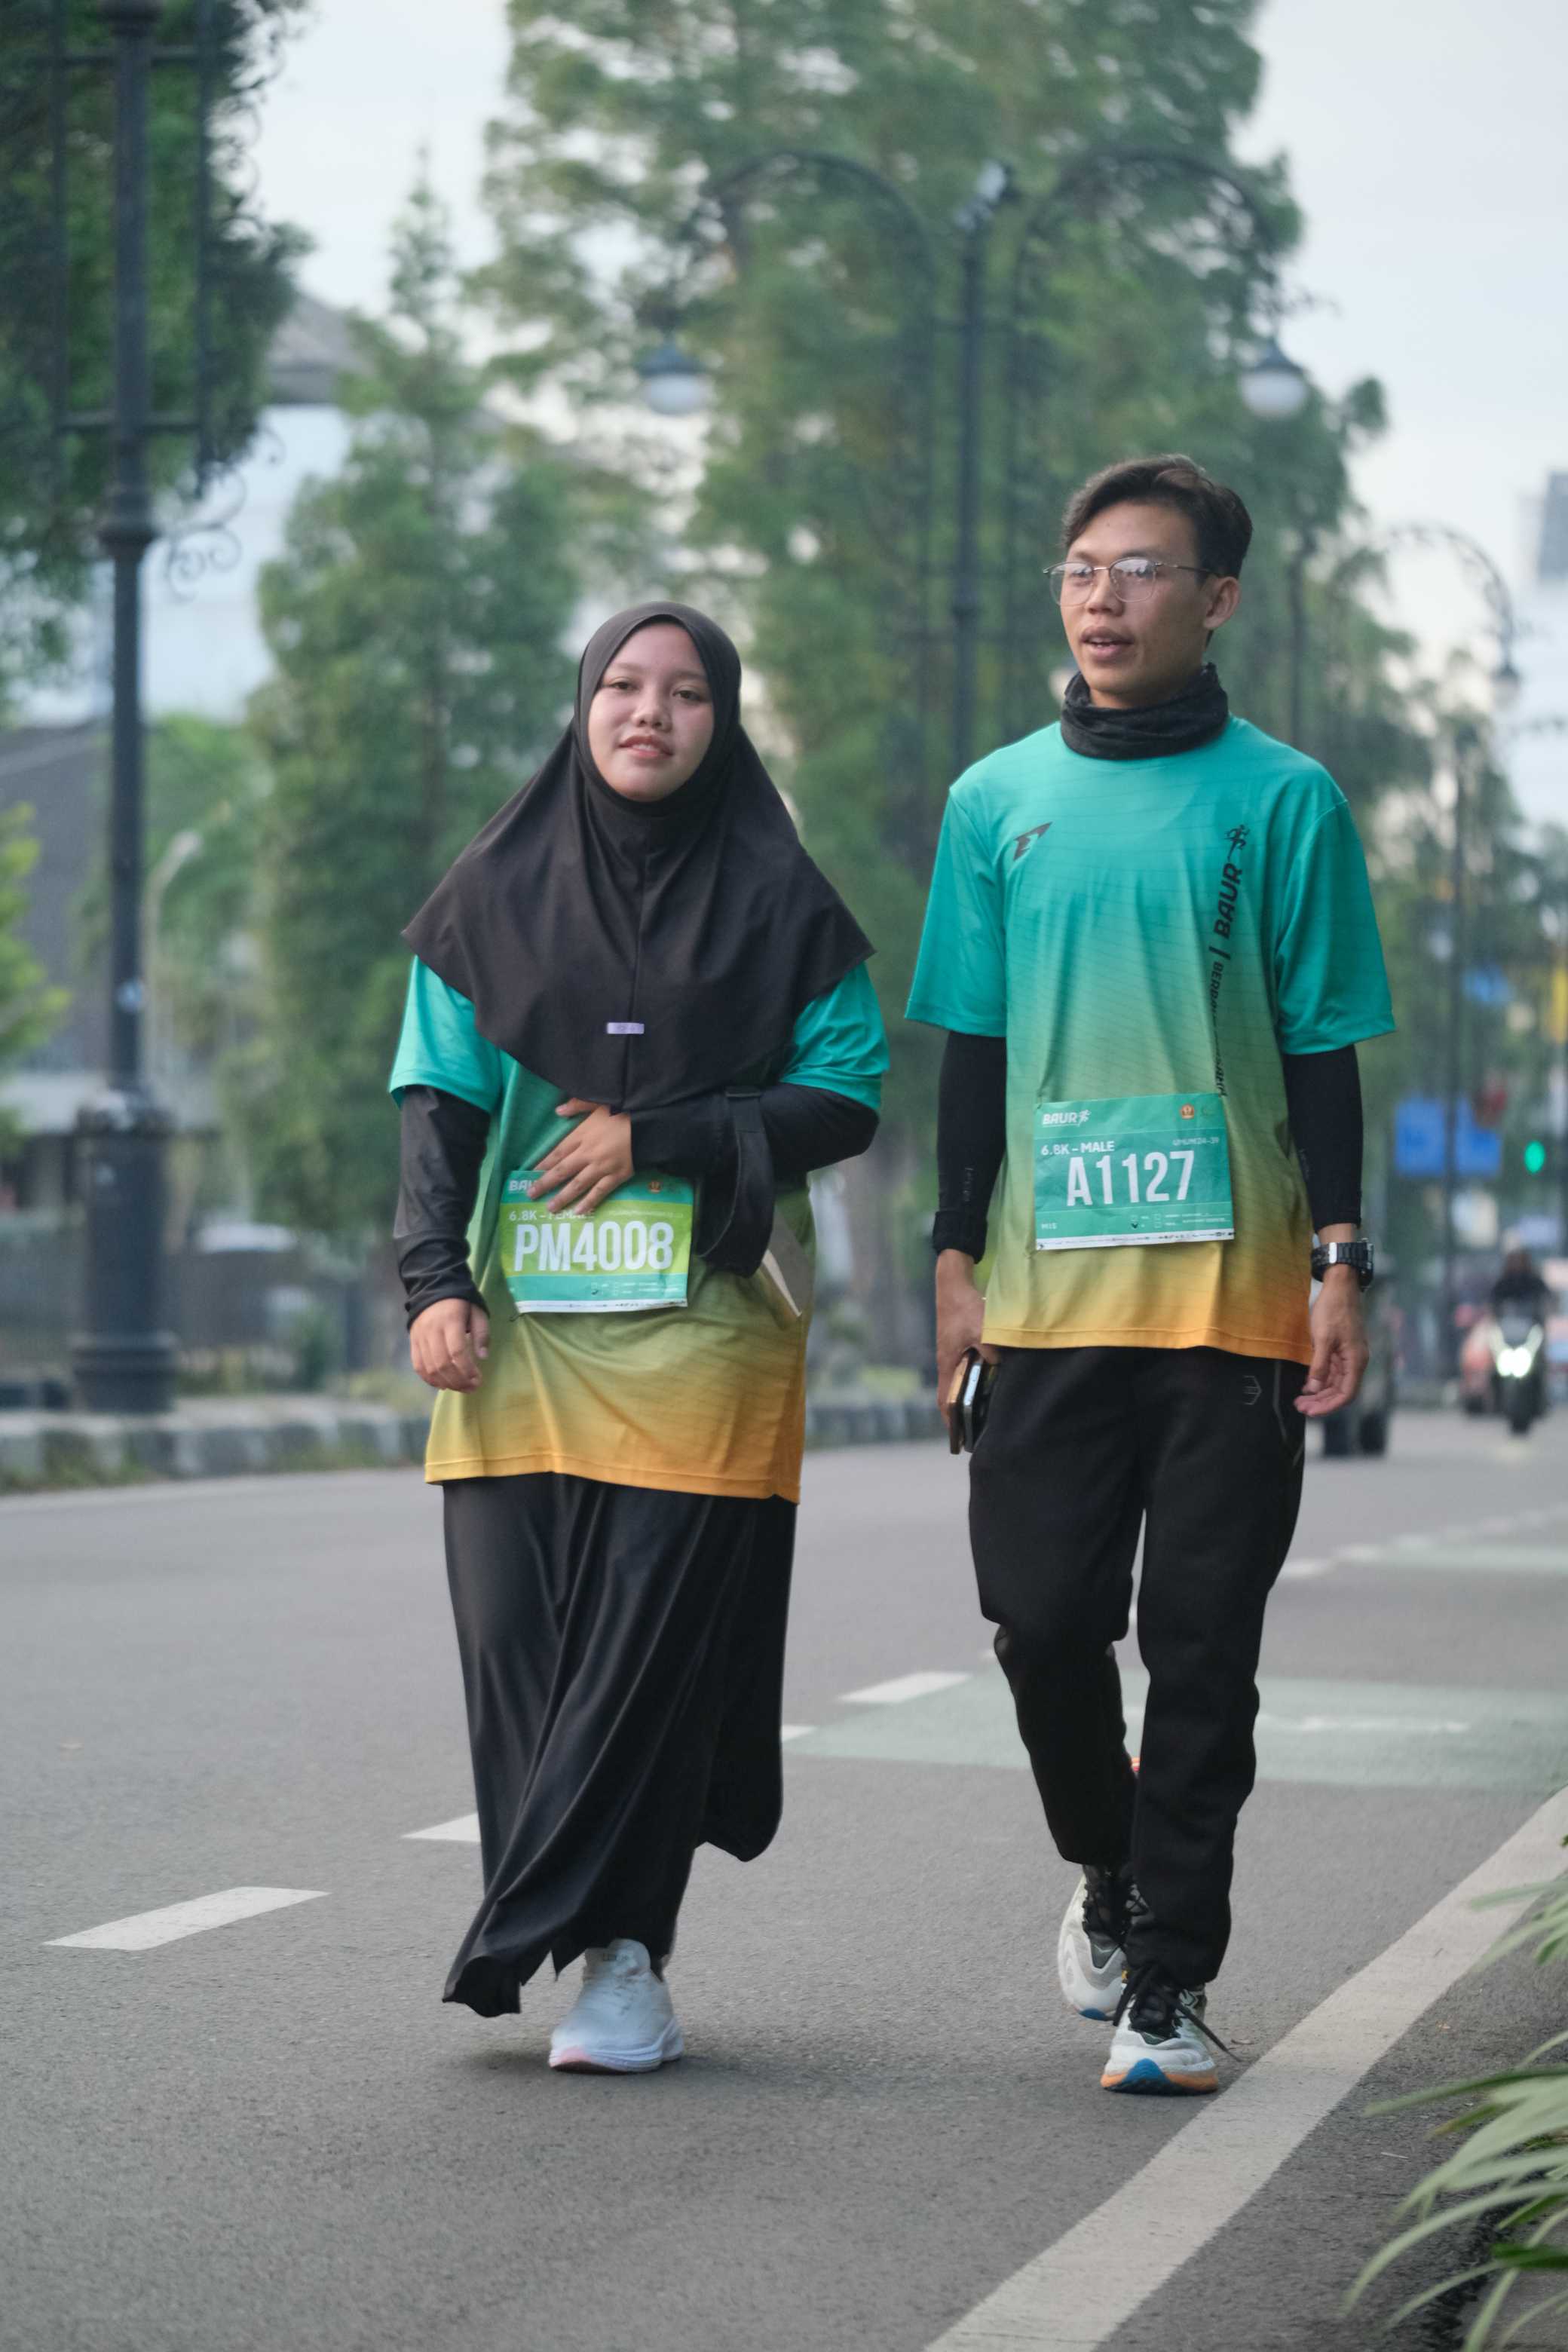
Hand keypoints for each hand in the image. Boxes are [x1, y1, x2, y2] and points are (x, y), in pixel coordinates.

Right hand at [410, 1298, 489, 1392]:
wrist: (433, 1288)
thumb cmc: (461, 1302)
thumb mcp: (477, 1311)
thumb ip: (481, 1333)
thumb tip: (482, 1357)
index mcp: (450, 1321)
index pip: (457, 1352)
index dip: (467, 1370)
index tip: (478, 1379)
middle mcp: (432, 1331)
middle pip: (442, 1364)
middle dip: (458, 1381)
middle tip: (472, 1388)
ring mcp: (420, 1337)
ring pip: (429, 1368)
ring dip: (446, 1383)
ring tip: (461, 1388)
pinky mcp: (413, 1342)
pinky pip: (418, 1366)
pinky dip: (429, 1379)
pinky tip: (443, 1385)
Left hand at [530, 1099, 633, 1214]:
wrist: (649, 1123)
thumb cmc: (624, 1110)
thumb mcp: (599, 1102)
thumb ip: (577, 1105)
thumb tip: (558, 1111)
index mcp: (582, 1135)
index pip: (558, 1152)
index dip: (544, 1163)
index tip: (532, 1173)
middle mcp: (588, 1153)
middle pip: (563, 1171)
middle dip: (545, 1184)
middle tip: (531, 1195)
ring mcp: (603, 1167)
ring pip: (578, 1185)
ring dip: (562, 1198)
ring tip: (550, 1208)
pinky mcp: (618, 1176)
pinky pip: (600, 1192)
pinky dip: (589, 1202)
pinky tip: (578, 1212)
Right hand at [935, 1250, 997, 1426]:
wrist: (953, 1284)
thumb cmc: (964, 1308)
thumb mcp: (981, 1329)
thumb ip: (991, 1350)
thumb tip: (1001, 1367)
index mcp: (947, 1364)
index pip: (945, 1400)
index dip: (951, 1421)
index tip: (959, 1438)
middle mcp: (947, 1362)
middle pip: (950, 1396)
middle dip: (961, 1415)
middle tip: (976, 1431)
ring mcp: (952, 1354)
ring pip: (958, 1383)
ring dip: (967, 1398)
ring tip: (983, 1412)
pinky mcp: (959, 1345)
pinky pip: (964, 1371)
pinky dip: (973, 1381)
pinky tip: (989, 1382)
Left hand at [1295, 1269, 1368, 1418]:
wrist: (1341, 1286)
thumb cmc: (1333, 1309)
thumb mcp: (1323, 1338)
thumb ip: (1319, 1365)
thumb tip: (1313, 1388)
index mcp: (1356, 1361)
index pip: (1346, 1394)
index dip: (1328, 1405)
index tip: (1310, 1411)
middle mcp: (1356, 1361)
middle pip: (1340, 1391)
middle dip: (1321, 1401)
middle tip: (1300, 1406)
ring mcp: (1349, 1356)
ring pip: (1336, 1382)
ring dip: (1319, 1392)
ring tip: (1300, 1398)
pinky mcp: (1342, 1349)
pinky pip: (1333, 1371)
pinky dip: (1321, 1380)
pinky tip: (1307, 1384)